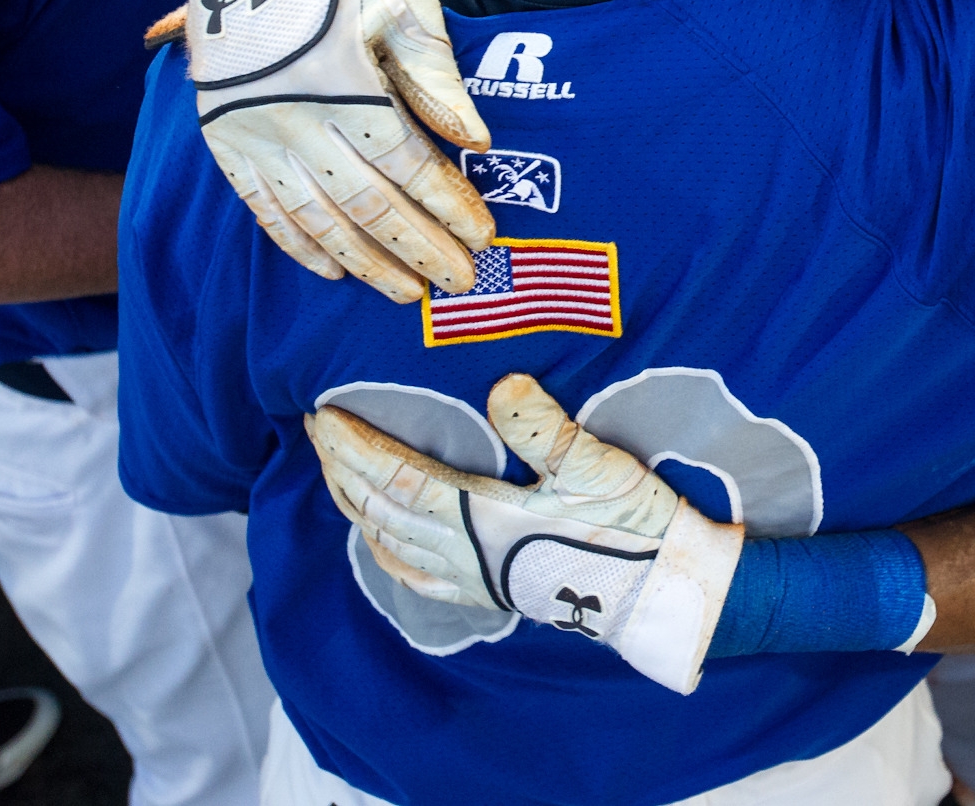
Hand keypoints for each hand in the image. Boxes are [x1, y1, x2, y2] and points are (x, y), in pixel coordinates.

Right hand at [161, 0, 494, 303]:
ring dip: (365, 260)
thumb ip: (436, 75)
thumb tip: (476, 142)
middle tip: (461, 281)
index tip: (484, 235)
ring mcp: (252, 132)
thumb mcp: (402, 0)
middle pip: (367, 203)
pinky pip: (261, 207)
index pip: (408, 165)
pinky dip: (298, 243)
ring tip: (407, 291)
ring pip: (316, 217)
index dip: (448, 205)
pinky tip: (332, 269)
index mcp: (343, 84)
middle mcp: (293, 119)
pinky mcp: (223, 136)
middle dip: (419, 247)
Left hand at [308, 374, 744, 692]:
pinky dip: (383, 549)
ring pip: (388, 541)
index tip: (324, 416)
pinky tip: (379, 537)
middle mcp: (463, 554)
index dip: (356, 448)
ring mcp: (471, 578)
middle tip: (317, 431)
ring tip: (335, 470)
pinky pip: (413, 575)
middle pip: (379, 510)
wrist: (657, 589)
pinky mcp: (487, 591)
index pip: (397, 478)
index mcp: (481, 518)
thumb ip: (544, 426)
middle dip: (342, 470)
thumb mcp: (595, 464)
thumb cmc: (630, 523)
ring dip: (354, 504)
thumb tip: (502, 382)